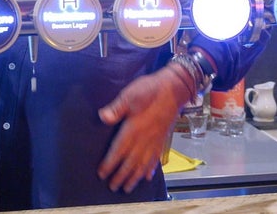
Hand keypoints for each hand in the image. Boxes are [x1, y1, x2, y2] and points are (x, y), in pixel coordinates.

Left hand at [96, 68, 188, 193]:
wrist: (174, 88)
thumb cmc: (150, 90)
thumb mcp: (130, 94)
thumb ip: (116, 108)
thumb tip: (103, 117)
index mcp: (134, 128)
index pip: (119, 150)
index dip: (110, 163)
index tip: (102, 174)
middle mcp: (144, 138)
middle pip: (131, 162)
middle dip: (121, 176)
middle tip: (113, 187)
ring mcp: (155, 140)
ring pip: (143, 163)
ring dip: (135, 177)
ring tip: (128, 188)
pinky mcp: (162, 138)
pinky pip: (156, 158)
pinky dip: (151, 168)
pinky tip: (147, 176)